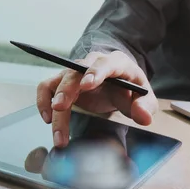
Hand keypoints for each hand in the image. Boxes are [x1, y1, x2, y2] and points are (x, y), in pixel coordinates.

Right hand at [37, 51, 157, 147]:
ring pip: (59, 81)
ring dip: (52, 101)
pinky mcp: (64, 82)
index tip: (87, 85)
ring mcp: (76, 72)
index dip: (95, 73)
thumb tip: (143, 117)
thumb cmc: (131, 90)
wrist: (119, 85)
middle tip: (60, 108)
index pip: (105, 64)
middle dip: (67, 89)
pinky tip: (47, 119)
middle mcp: (92, 64)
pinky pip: (47, 86)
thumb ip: (145, 106)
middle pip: (75, 71)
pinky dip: (43, 100)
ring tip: (52, 124)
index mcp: (116, 64)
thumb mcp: (144, 98)